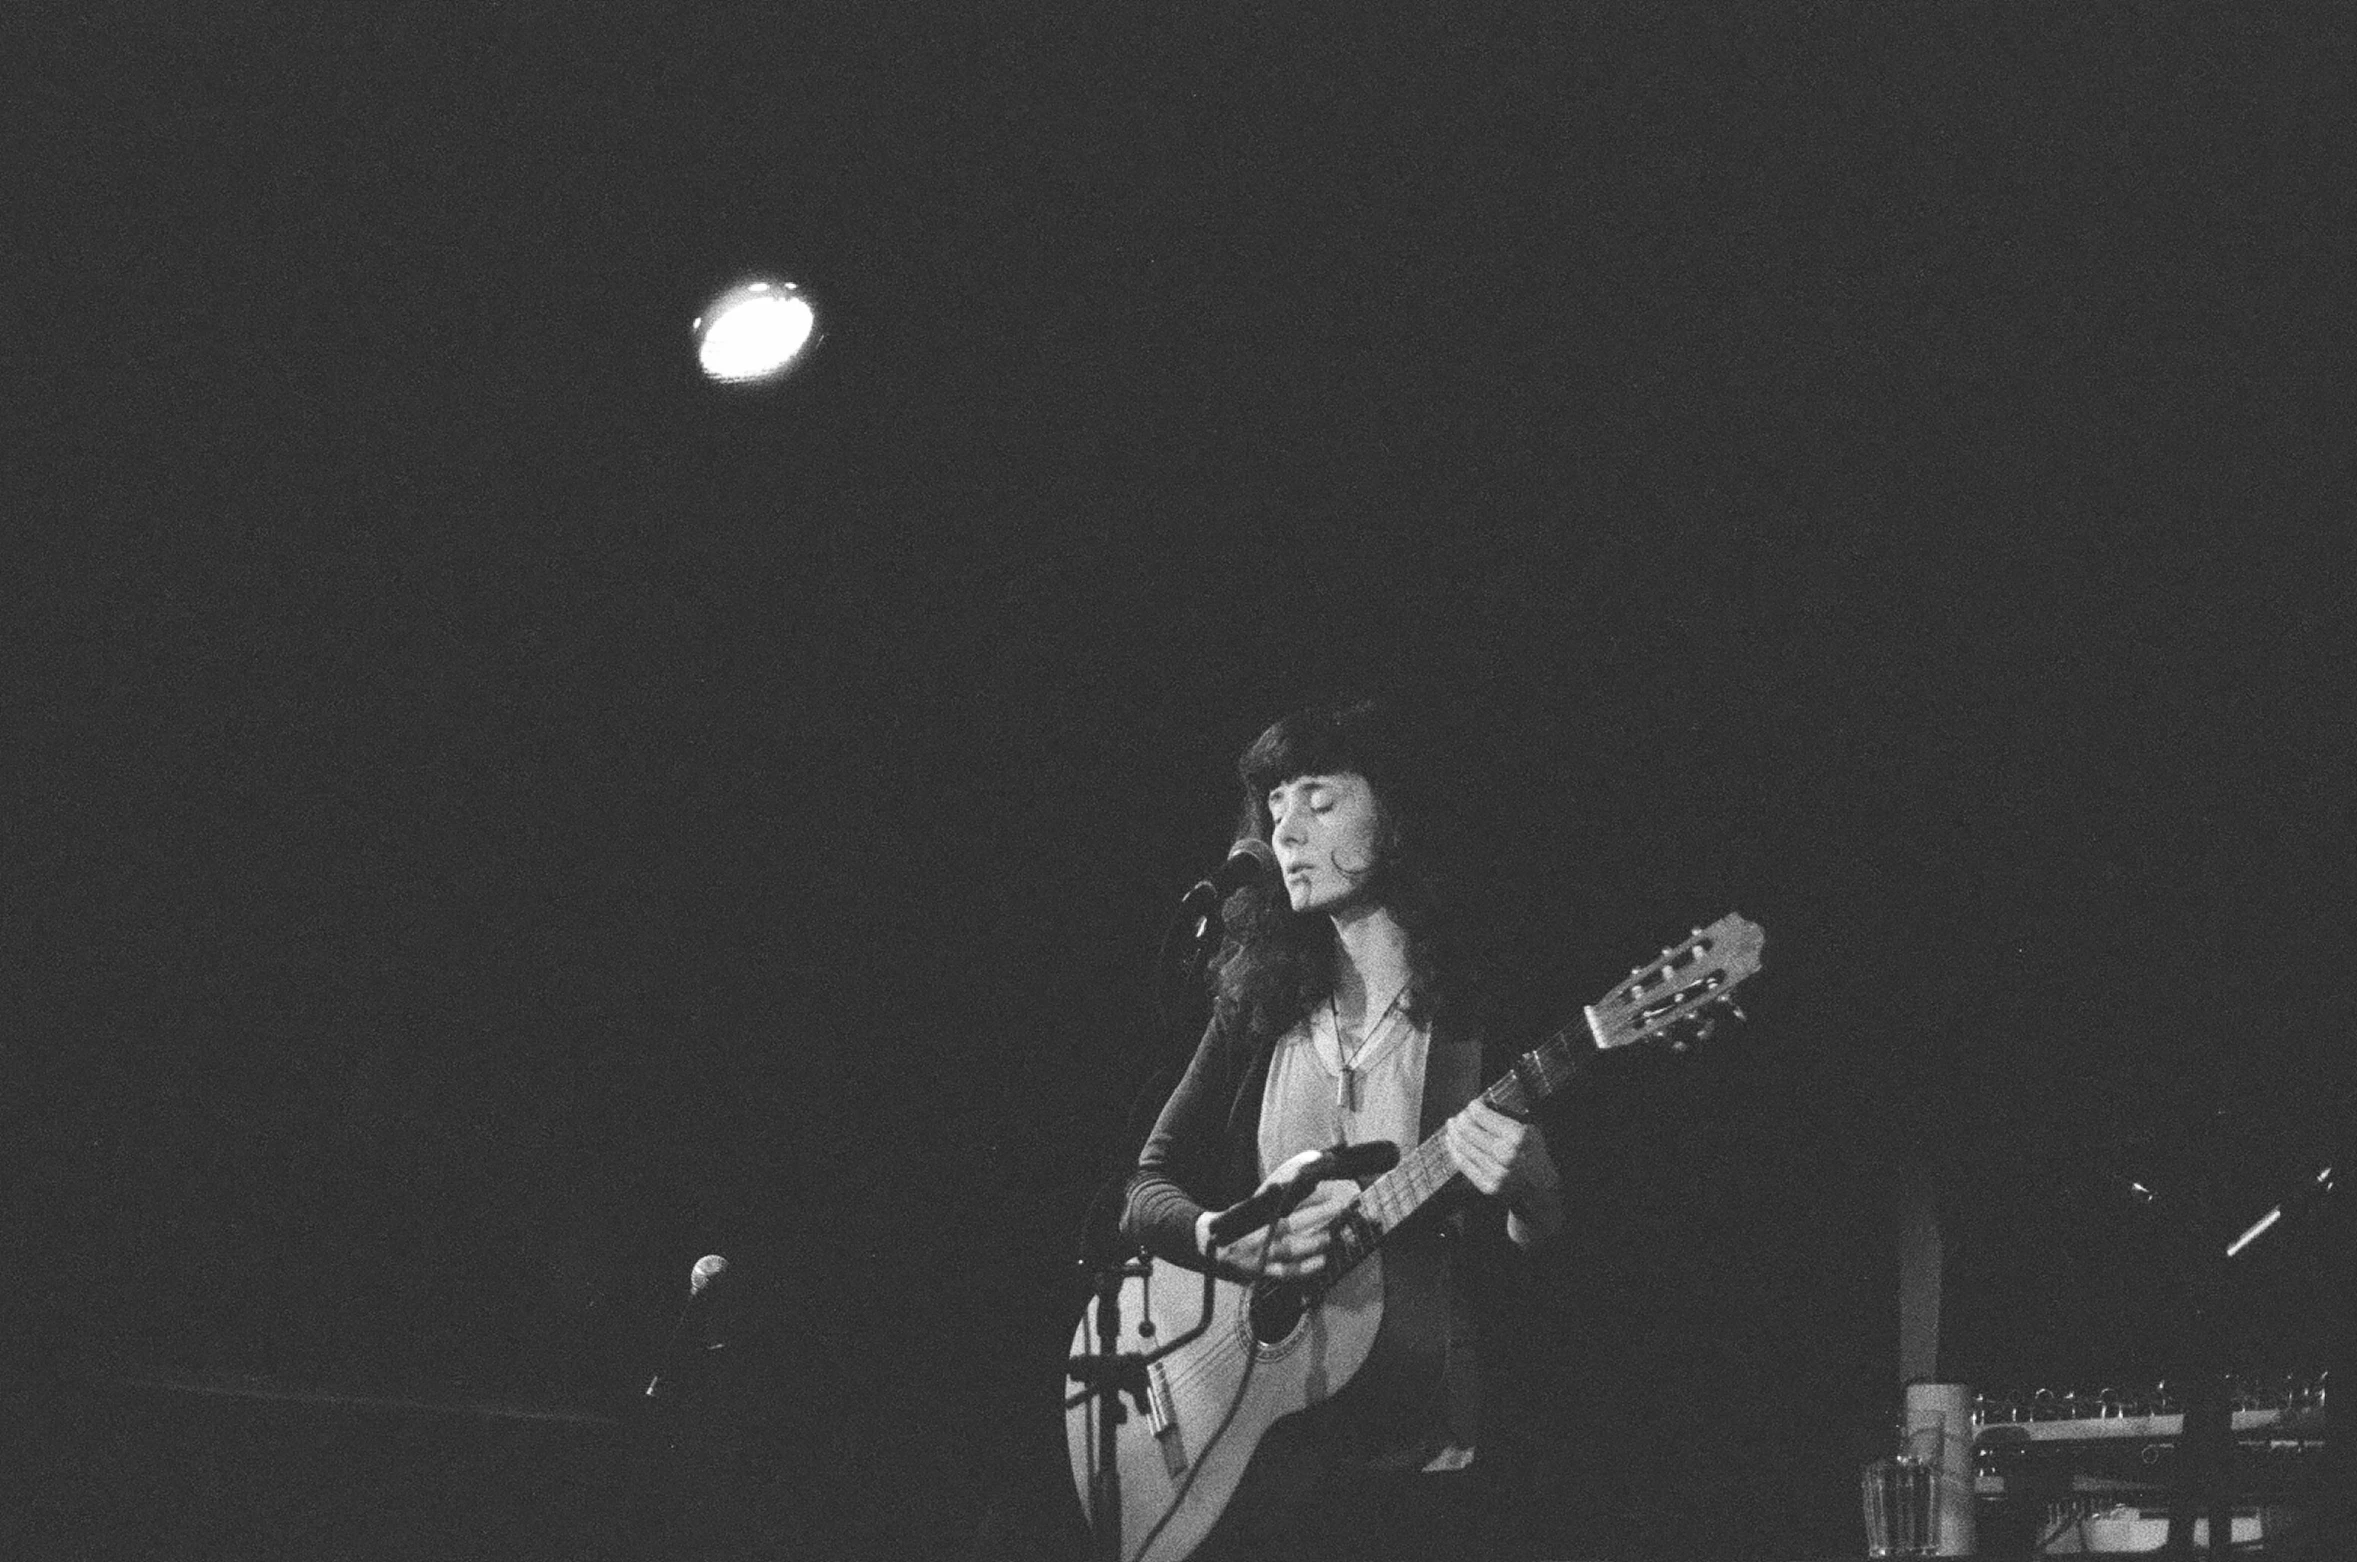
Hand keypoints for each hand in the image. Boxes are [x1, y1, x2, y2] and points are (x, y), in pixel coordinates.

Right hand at [1196, 1177, 1360, 1282]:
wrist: (1208, 1247)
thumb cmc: (1236, 1222)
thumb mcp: (1249, 1204)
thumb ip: (1272, 1194)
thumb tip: (1307, 1174)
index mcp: (1251, 1213)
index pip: (1279, 1203)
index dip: (1302, 1197)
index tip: (1322, 1188)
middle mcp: (1254, 1234)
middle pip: (1288, 1224)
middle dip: (1316, 1215)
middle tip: (1339, 1205)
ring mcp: (1257, 1255)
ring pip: (1288, 1249)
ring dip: (1312, 1242)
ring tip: (1331, 1234)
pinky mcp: (1260, 1272)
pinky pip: (1285, 1273)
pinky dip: (1304, 1269)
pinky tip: (1321, 1262)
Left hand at [1446, 1100, 1564, 1245]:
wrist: (1542, 1186)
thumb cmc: (1533, 1152)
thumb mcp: (1530, 1129)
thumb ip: (1508, 1117)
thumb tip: (1478, 1106)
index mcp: (1519, 1136)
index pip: (1483, 1115)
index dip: (1474, 1107)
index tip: (1473, 1104)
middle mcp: (1508, 1155)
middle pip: (1468, 1130)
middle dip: (1461, 1119)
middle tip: (1460, 1115)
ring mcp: (1497, 1173)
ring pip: (1463, 1146)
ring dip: (1454, 1132)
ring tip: (1452, 1125)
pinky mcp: (1489, 1186)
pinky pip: (1463, 1164)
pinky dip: (1454, 1150)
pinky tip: (1451, 1140)